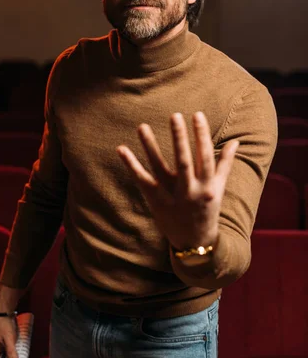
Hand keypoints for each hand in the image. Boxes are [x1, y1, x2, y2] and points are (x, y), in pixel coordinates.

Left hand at [116, 111, 238, 250]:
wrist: (194, 242)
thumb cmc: (207, 209)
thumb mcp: (218, 188)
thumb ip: (225, 164)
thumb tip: (236, 142)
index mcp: (207, 186)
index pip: (206, 156)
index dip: (202, 135)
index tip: (197, 115)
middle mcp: (190, 191)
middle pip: (184, 161)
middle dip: (179, 138)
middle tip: (174, 115)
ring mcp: (171, 197)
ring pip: (159, 168)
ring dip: (150, 146)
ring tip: (142, 126)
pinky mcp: (155, 201)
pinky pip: (142, 180)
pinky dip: (131, 165)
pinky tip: (122, 148)